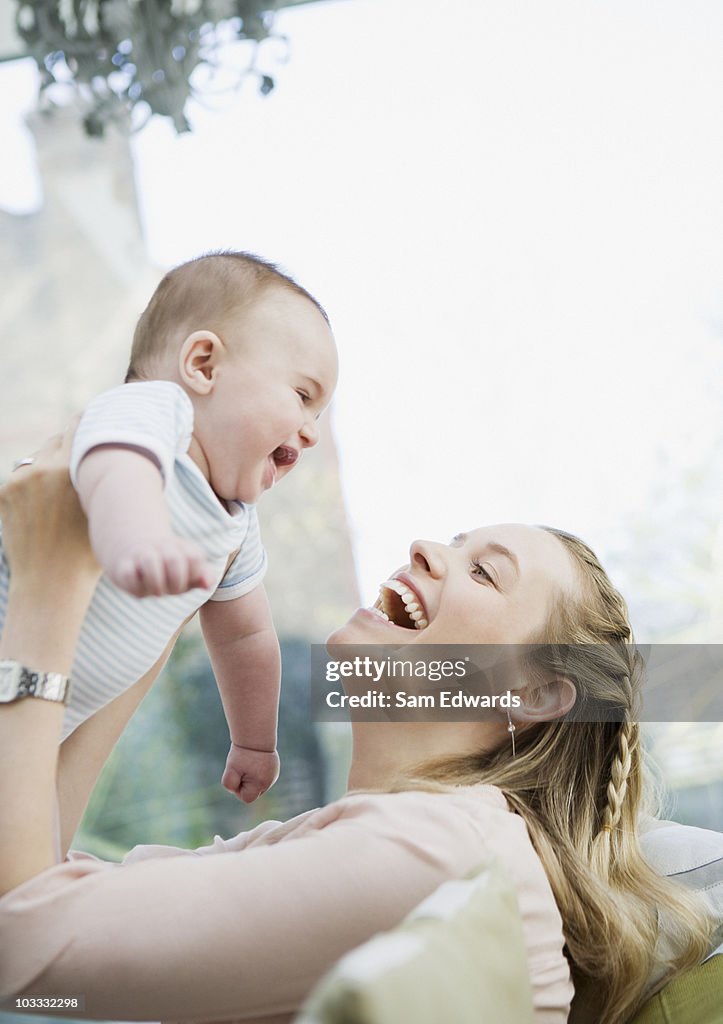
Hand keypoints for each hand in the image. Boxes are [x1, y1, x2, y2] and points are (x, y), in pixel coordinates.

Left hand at [0, 421, 99, 596]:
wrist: (50, 583)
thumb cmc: (87, 552)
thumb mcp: (103, 510)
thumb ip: (101, 478)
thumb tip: (110, 455)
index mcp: (71, 470)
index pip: (78, 428)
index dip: (87, 420)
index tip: (95, 415)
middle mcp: (43, 469)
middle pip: (56, 440)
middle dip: (68, 445)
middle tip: (80, 454)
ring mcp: (19, 480)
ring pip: (37, 458)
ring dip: (48, 465)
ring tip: (61, 488)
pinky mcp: (4, 492)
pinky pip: (21, 476)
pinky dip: (31, 484)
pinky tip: (44, 504)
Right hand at [109, 536, 211, 597]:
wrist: (135, 552)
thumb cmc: (170, 570)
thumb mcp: (190, 572)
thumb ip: (204, 577)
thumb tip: (207, 584)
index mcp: (182, 548)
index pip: (195, 557)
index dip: (193, 575)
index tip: (187, 581)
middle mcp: (161, 547)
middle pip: (173, 559)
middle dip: (176, 583)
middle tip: (172, 591)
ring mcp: (140, 554)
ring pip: (149, 562)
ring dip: (157, 586)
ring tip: (158, 592)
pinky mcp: (122, 566)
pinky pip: (129, 575)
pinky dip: (136, 588)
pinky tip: (140, 589)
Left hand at [222, 743, 279, 803]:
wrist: (255, 735)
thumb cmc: (242, 754)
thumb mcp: (231, 769)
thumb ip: (229, 785)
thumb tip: (235, 789)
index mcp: (261, 784)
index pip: (246, 798)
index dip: (238, 789)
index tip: (237, 774)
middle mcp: (270, 781)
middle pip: (253, 792)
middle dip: (245, 783)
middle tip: (242, 767)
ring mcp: (274, 774)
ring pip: (257, 783)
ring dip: (251, 776)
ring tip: (249, 762)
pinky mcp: (274, 767)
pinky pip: (262, 775)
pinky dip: (256, 770)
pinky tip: (254, 759)